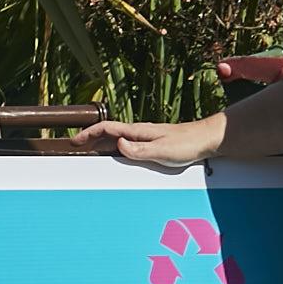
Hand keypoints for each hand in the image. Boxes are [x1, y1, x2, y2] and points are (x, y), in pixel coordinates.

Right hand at [80, 114, 223, 171]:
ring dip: (102, 143)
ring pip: (118, 138)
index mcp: (138, 131)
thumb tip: (118, 144)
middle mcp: (139, 132)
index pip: (107, 128)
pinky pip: (128, 144)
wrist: (207, 139)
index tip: (76, 140)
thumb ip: (139, 150)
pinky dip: (116, 148)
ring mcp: (146, 137)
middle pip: (109, 133)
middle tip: (77, 146)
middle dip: (91, 138)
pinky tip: (118, 155)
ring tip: (91, 151)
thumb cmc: (186, 144)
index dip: (89, 133)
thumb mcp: (162, 150)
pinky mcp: (153, 143)